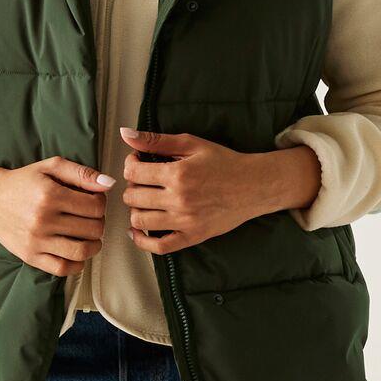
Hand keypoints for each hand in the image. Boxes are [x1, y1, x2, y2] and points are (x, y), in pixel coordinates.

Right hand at [0, 155, 116, 276]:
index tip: (95, 203)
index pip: (95, 206)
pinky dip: (77, 265)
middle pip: (92, 229)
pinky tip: (78, 254)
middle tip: (92, 219)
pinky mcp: (30, 256)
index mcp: (50, 195)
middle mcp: (43, 220)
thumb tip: (109, 185)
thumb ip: (81, 173)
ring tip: (91, 238)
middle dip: (99, 223)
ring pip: (81, 251)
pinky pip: (62, 268)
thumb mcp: (50, 167)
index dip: (101, 204)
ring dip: (94, 245)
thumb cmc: (22, 181)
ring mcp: (36, 241)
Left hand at [117, 127, 320, 253]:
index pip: (133, 172)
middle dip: (132, 186)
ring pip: (140, 221)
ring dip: (135, 210)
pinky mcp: (192, 237)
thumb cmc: (225, 163)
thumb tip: (126, 134)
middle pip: (133, 197)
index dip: (130, 165)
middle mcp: (179, 199)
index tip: (137, 163)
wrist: (254, 185)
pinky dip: (142, 241)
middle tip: (142, 181)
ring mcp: (185, 221)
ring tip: (144, 201)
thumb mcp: (192, 144)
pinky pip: (159, 246)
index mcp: (178, 174)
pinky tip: (138, 231)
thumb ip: (157, 140)